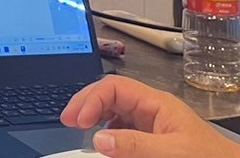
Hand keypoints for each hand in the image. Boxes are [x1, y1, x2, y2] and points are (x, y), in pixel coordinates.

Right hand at [60, 77, 239, 156]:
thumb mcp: (171, 154)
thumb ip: (134, 145)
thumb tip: (98, 140)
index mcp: (156, 103)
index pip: (114, 87)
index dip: (91, 99)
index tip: (76, 120)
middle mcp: (152, 109)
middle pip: (111, 94)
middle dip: (87, 103)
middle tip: (68, 120)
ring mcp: (153, 123)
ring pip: (115, 110)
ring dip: (96, 117)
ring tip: (82, 130)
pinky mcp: (154, 138)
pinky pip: (124, 127)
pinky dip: (109, 132)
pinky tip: (105, 143)